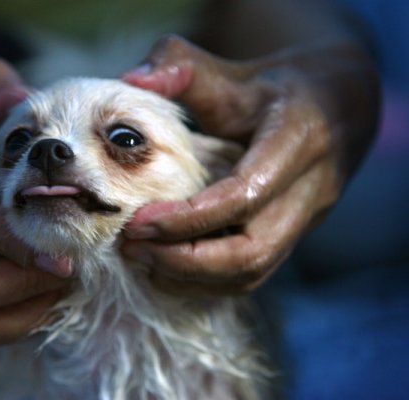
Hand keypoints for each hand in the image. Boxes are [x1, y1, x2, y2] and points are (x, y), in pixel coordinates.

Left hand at [121, 36, 378, 295]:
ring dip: (191, 277)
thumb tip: (132, 79)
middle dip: (184, 260)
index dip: (188, 218)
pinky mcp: (292, 236)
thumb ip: (185, 68)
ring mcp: (304, 220)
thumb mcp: (236, 71)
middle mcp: (309, 191)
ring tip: (142, 259)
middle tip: (131, 247)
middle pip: (252, 252)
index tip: (137, 222)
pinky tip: (167, 267)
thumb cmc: (277, 89)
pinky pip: (252, 275)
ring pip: (253, 273)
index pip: (244, 196)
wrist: (336, 109)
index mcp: (298, 141)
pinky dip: (206, 280)